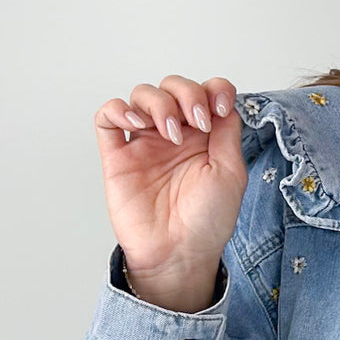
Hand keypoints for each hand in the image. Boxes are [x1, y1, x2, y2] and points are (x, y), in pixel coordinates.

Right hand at [93, 75, 246, 278]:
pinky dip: (118, 109)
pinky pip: (107, 118)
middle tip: (196, 121)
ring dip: (158, 102)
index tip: (220, 109)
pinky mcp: (118, 156)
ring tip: (170, 132)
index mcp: (205, 136)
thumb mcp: (231, 173)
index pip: (207, 92)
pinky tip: (136, 122)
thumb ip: (227, 132)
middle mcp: (174, 134)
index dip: (214, 90)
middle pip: (174, 87)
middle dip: (186, 93)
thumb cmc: (207, 221)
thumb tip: (222, 99)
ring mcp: (145, 143)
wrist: (179, 253)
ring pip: (142, 95)